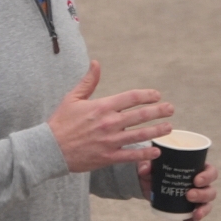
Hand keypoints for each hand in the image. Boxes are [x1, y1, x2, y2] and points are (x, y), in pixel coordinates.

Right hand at [48, 60, 173, 173]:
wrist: (50, 148)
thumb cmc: (60, 122)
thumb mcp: (72, 98)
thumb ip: (88, 81)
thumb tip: (96, 63)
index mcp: (101, 107)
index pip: (131, 98)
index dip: (147, 95)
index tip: (156, 96)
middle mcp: (109, 123)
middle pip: (141, 115)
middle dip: (159, 111)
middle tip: (170, 109)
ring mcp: (110, 141)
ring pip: (140, 135)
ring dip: (157, 130)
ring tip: (168, 127)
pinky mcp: (108, 157)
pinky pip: (131, 155)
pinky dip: (146, 154)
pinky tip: (156, 151)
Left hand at [138, 161, 218, 220]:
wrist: (147, 182)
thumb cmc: (155, 169)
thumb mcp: (151, 165)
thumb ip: (147, 166)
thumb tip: (144, 170)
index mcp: (196, 170)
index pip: (210, 171)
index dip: (208, 176)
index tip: (196, 180)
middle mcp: (200, 185)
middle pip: (211, 190)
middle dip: (203, 194)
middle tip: (189, 195)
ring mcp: (195, 199)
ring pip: (206, 204)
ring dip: (203, 210)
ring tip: (195, 214)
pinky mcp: (186, 211)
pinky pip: (194, 220)